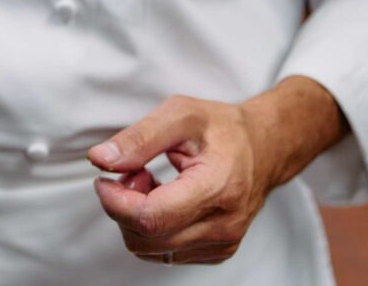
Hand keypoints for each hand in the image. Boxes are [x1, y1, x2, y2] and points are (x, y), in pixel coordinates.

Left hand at [88, 78, 345, 265]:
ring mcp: (222, 243)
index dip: (116, 201)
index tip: (105, 178)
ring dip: (136, 217)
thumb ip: (139, 138)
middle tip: (132, 171)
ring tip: (148, 181)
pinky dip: (152, 227)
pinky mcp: (217, 251)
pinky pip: (165, 251)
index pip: (150, 217)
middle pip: (146, 236)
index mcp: (217, 187)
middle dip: (124, 205)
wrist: (265, 147)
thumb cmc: (224, 128)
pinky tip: (162, 198)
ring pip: (151, 248)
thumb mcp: (181, 114)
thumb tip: (102, 159)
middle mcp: (223, 224)